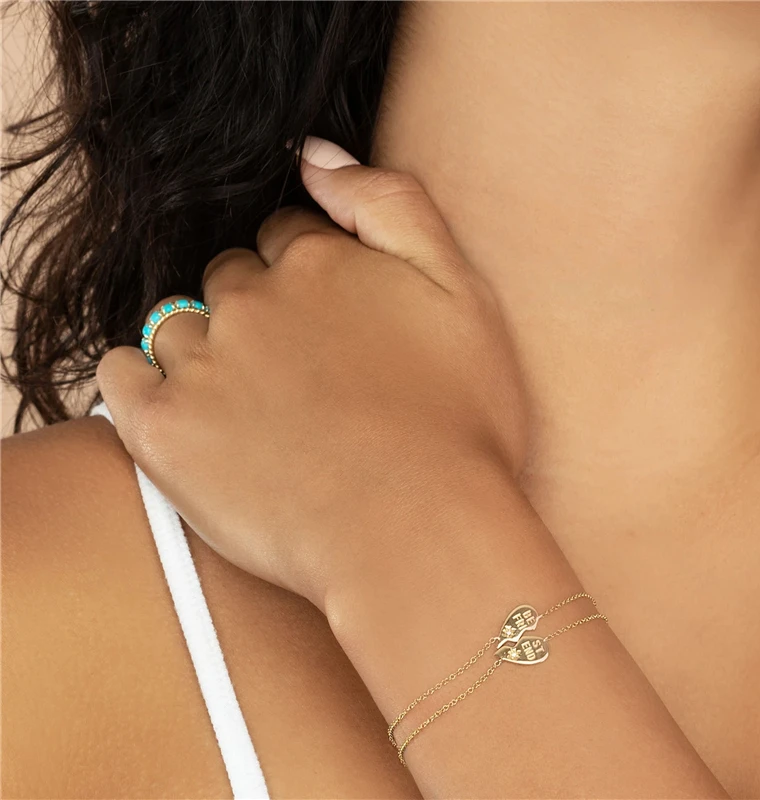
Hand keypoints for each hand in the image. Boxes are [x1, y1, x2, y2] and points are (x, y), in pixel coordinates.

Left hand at [97, 137, 527, 608]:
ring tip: (251, 407)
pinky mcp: (164, 430)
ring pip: (177, 325)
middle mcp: (251, 301)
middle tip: (298, 376)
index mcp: (320, 263)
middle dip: (259, 312)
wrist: (419, 533)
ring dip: (204, 349)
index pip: (288, 240)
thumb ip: (391, 205)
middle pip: (231, 280)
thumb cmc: (459, 424)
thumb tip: (315, 154)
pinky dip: (142, 380)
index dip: (311, 277)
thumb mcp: (463, 290)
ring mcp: (202, 363)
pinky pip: (122, 375)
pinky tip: (181, 406)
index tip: (331, 326)